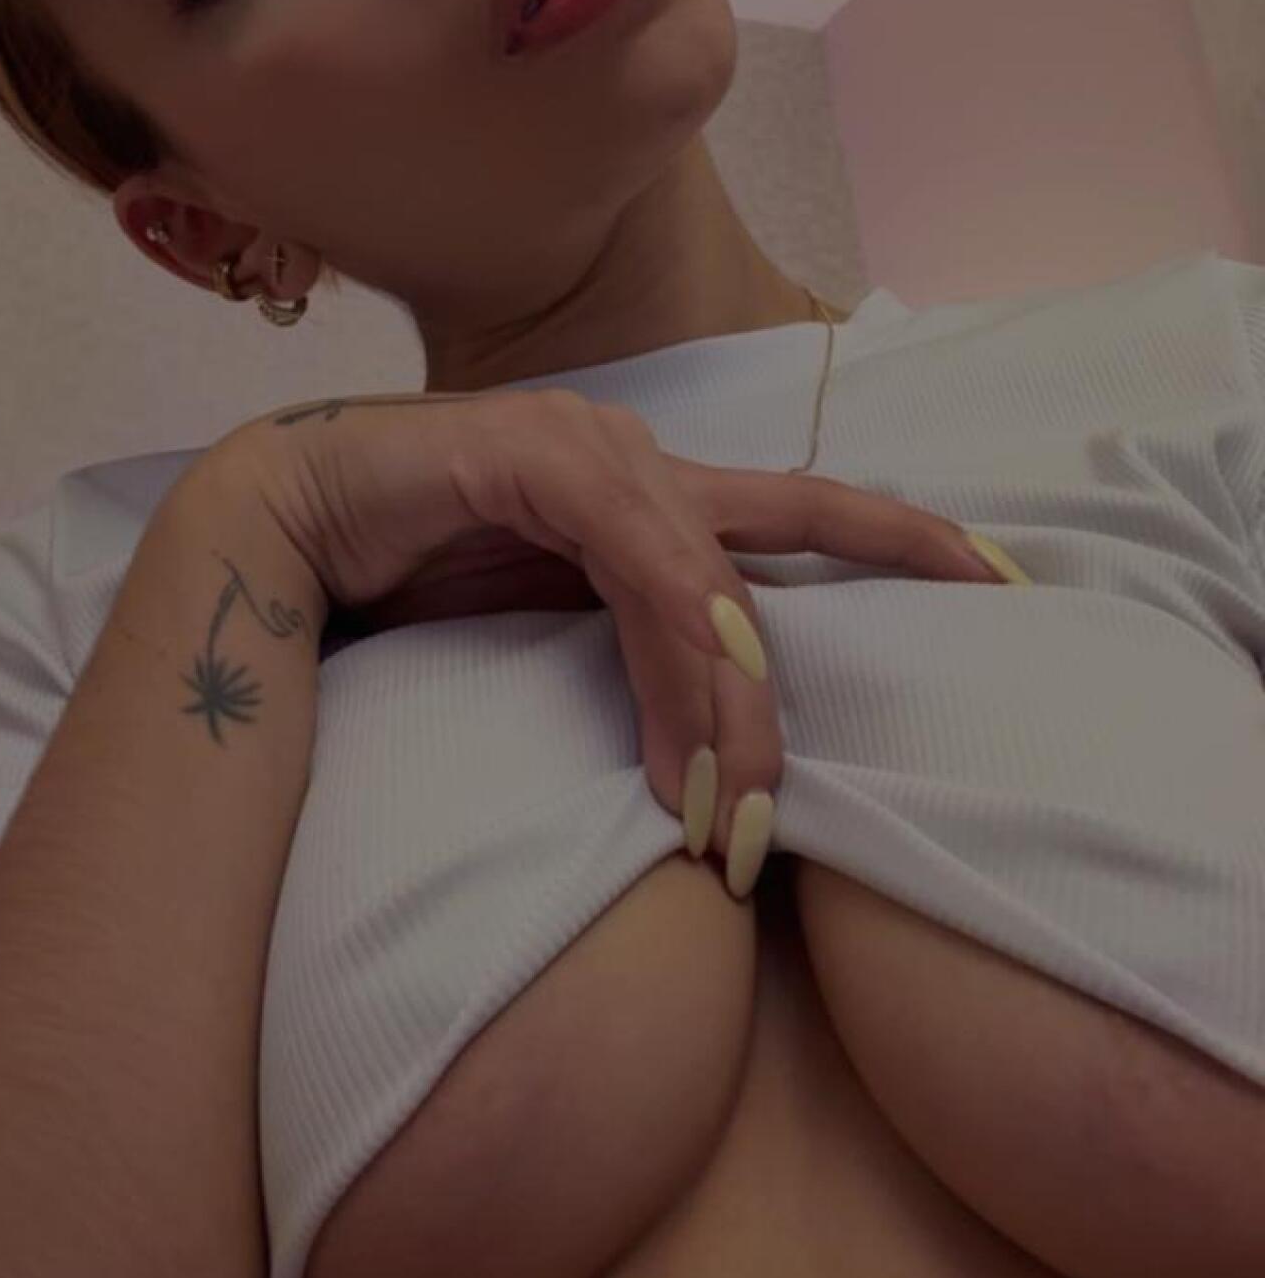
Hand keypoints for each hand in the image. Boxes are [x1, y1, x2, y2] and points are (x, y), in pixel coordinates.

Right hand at [221, 387, 1003, 891]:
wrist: (275, 534)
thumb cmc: (406, 580)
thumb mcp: (547, 630)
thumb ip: (630, 654)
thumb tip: (710, 740)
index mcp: (652, 493)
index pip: (804, 515)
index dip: (908, 540)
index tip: (1002, 582)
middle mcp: (640, 460)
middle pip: (798, 529)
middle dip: (856, 621)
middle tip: (819, 785)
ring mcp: (595, 452)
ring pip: (715, 585)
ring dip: (731, 716)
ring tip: (727, 825)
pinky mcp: (541, 462)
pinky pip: (643, 572)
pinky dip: (673, 664)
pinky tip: (678, 753)